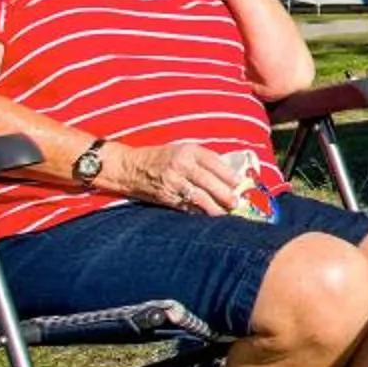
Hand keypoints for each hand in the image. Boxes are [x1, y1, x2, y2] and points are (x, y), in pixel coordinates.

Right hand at [108, 138, 253, 213]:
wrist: (128, 168)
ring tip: (226, 213)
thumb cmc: (159, 157)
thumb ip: (201, 159)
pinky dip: (199, 213)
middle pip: (208, 181)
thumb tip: (227, 174)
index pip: (212, 161)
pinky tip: (208, 217)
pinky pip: (187, 207)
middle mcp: (180, 166)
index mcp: (186, 151)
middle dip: (224, 193)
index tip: (238, 183)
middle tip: (235, 202)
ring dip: (215, 207)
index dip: (227, 174)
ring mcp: (172, 183)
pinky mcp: (166, 198)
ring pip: (199, 197)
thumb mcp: (180, 149)